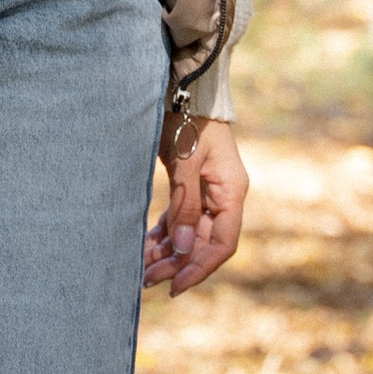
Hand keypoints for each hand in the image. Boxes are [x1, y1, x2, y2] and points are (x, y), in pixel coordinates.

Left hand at [144, 114, 245, 295]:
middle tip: (147, 280)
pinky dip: (164, 233)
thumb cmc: (186, 118)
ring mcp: (208, 191)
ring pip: (189, 233)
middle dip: (176, 263)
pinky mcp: (191, 185)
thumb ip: (185, 204)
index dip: (200, 268)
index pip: (222, 243)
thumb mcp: (185, 161)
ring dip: (168, 251)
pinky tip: (146, 246)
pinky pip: (180, 218)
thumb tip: (182, 249)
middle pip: (202, 242)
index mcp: (231, 191)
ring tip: (141, 267)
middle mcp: (223, 196)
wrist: (181, 87)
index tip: (175, 286)